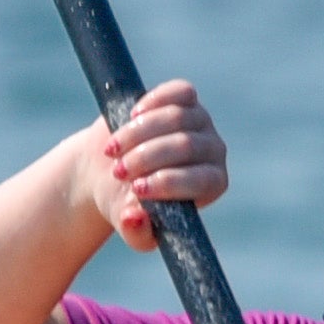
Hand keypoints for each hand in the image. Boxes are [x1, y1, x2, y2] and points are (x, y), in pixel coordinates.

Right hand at [88, 79, 226, 244]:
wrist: (109, 171)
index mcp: (212, 184)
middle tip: (118, 173)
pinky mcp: (186, 98)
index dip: (169, 182)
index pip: (202, 179)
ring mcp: (201, 121)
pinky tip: (133, 116)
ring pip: (176, 117)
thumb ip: (136, 231)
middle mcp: (213, 151)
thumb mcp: (131, 229)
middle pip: (185, 145)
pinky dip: (153, 102)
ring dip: (137, 134)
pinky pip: (179, 92)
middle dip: (146, 159)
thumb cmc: (127, 204)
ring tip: (113, 150)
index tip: (137, 190)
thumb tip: (135, 216)